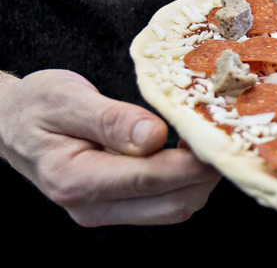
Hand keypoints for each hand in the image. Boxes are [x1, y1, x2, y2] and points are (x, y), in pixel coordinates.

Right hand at [0, 70, 220, 226]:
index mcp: (75, 179)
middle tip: (222, 135)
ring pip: (175, 208)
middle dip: (206, 173)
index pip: (149, 178)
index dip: (192, 161)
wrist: (10, 124)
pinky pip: (166, 203)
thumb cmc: (36, 106)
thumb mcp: (65, 99)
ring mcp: (106, 212)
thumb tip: (155, 136)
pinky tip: (191, 151)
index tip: (218, 137)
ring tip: (208, 140)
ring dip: (201, 179)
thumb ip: (110, 119)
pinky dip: (188, 181)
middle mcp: (92, 206)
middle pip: (172, 203)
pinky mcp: (118, 208)